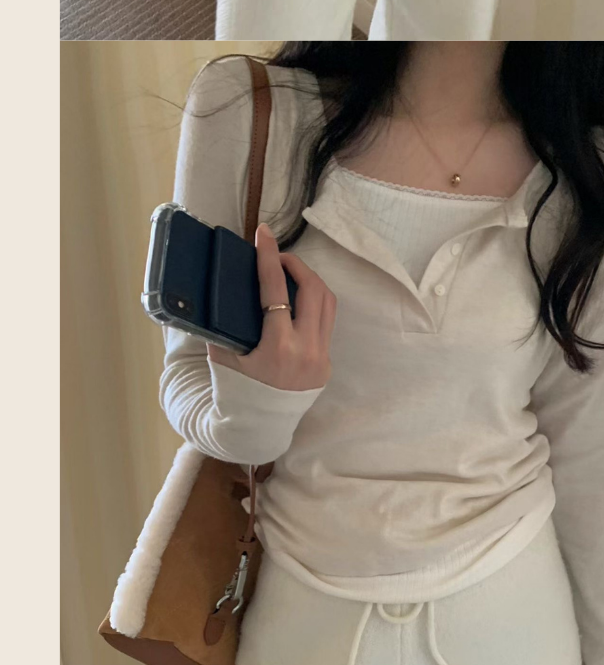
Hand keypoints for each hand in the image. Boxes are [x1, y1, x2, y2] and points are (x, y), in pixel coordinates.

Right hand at [216, 223, 336, 393]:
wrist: (258, 429)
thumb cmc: (236, 392)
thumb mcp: (223, 357)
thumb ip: (222, 325)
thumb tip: (215, 291)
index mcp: (278, 348)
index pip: (277, 290)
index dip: (269, 258)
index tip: (264, 235)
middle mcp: (306, 351)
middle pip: (312, 289)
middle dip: (296, 265)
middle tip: (278, 257)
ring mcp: (321, 358)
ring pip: (327, 303)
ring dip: (310, 281)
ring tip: (291, 274)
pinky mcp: (326, 363)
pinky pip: (326, 323)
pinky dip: (314, 304)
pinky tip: (299, 299)